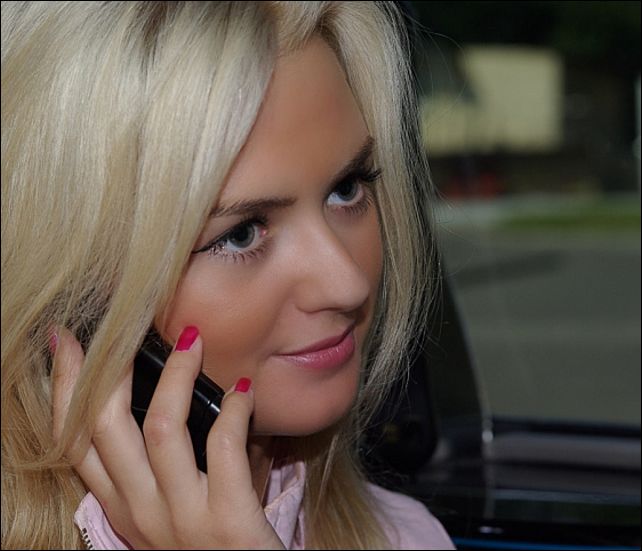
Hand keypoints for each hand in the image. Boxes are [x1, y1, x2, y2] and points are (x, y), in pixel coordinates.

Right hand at [51, 326, 283, 549]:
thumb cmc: (214, 541)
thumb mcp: (170, 509)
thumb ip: (161, 465)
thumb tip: (171, 393)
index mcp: (122, 506)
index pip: (74, 443)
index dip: (64, 389)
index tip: (64, 343)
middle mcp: (142, 513)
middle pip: (103, 428)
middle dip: (106, 368)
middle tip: (123, 326)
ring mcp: (182, 518)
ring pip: (161, 427)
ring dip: (177, 375)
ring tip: (194, 341)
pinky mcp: (228, 522)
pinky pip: (224, 447)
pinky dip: (234, 410)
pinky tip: (245, 393)